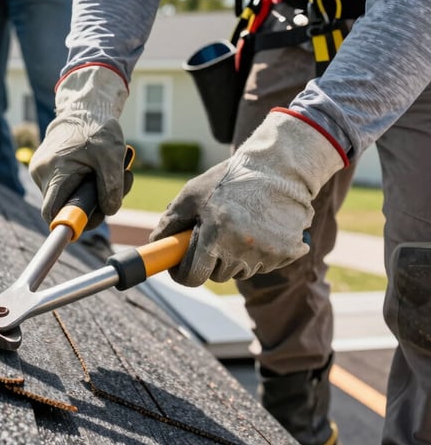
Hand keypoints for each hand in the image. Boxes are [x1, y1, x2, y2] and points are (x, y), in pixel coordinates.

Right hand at [29, 66, 129, 228]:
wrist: (82, 109)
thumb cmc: (96, 128)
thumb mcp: (111, 155)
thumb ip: (112, 186)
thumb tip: (109, 211)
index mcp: (54, 171)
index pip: (52, 213)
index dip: (70, 223)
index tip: (90, 221)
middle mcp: (41, 173)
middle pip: (63, 206)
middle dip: (91, 204)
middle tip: (116, 190)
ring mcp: (41, 171)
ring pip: (66, 197)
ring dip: (89, 193)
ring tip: (108, 173)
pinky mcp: (46, 168)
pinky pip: (64, 187)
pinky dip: (82, 184)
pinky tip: (96, 170)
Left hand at [151, 109, 347, 286]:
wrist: (277, 168)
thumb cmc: (229, 180)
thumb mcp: (192, 193)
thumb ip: (171, 221)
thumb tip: (156, 244)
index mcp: (216, 235)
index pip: (192, 276)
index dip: (181, 272)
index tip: (178, 266)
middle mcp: (242, 249)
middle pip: (217, 275)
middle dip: (209, 259)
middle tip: (213, 233)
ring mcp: (267, 253)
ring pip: (241, 271)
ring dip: (235, 256)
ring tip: (239, 225)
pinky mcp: (288, 253)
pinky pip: (265, 265)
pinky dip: (259, 252)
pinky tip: (260, 228)